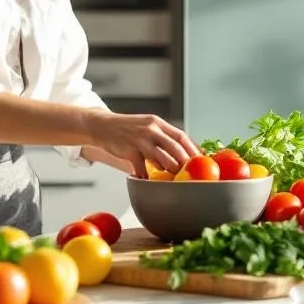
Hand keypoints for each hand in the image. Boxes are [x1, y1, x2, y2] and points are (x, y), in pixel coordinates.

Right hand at [84, 112, 199, 177]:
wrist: (102, 125)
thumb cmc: (127, 129)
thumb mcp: (147, 125)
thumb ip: (162, 136)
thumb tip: (182, 150)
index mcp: (158, 123)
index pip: (181, 136)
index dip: (192, 149)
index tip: (201, 159)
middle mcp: (151, 129)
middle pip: (174, 147)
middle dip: (184, 162)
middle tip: (190, 172)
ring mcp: (140, 139)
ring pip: (161, 157)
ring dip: (168, 169)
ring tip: (172, 177)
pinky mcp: (129, 149)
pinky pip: (141, 167)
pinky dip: (146, 175)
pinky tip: (147, 180)